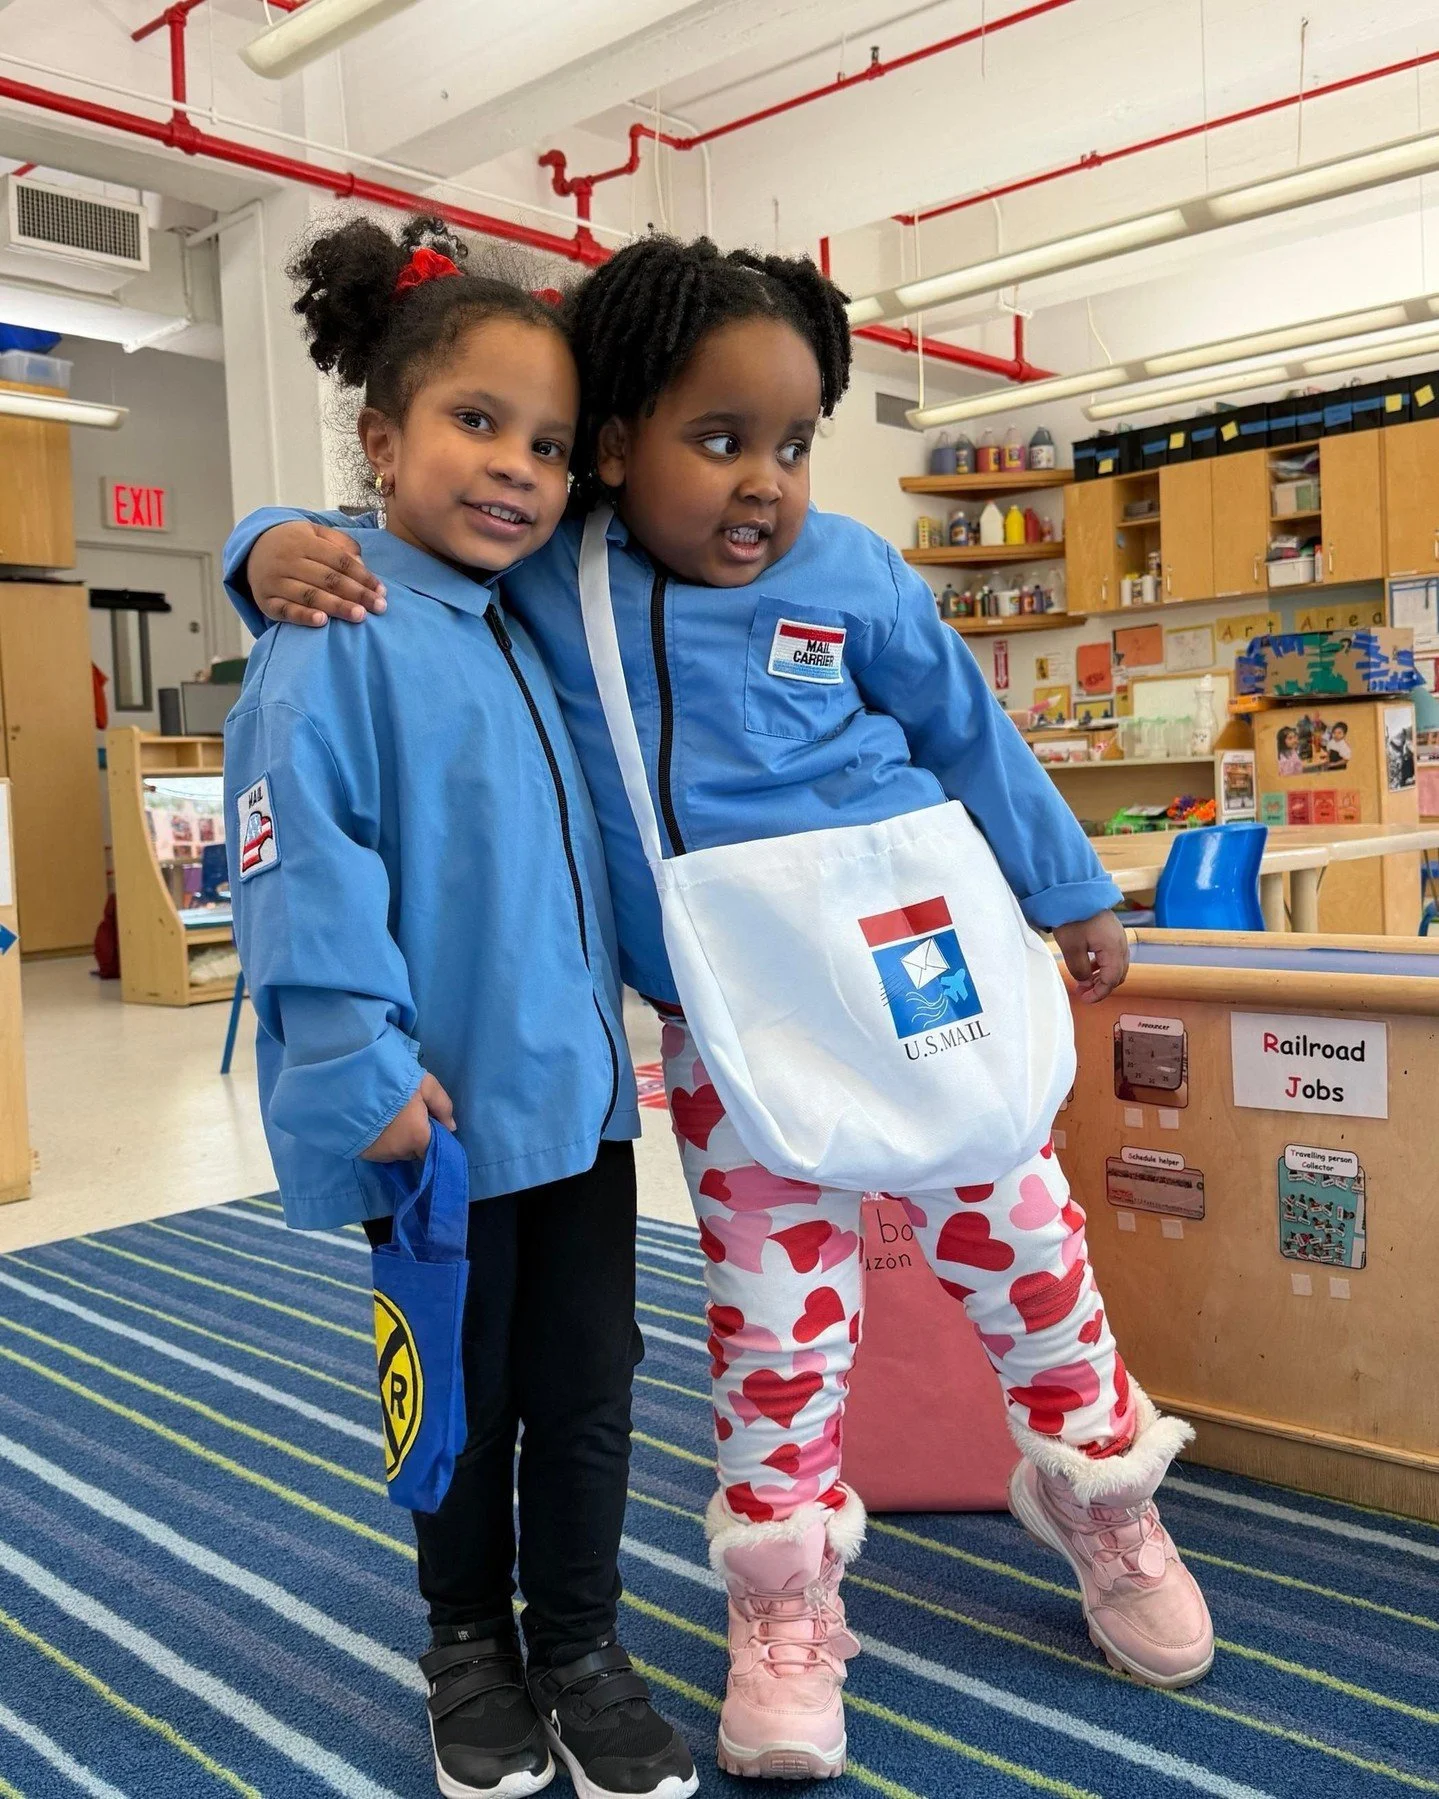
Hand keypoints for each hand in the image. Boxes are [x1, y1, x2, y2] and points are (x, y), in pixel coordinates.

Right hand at [247, 521, 386, 626]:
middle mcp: (289, 561)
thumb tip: (361, 561)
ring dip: (336, 606)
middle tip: (379, 607)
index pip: (339, 560)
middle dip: (356, 593)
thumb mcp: (314, 533)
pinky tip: (322, 622)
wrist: (252, 549)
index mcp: (305, 542)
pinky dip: (303, 616)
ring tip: (359, 616)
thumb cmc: (294, 544)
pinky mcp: (266, 601)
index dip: (362, 576)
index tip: (381, 590)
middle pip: (328, 579)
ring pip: (310, 595)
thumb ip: (339, 543)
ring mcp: (276, 582)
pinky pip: (285, 610)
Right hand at [361, 1073, 456, 1161]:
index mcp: (418, 1138)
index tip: (428, 1123)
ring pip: (396, 1151)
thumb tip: (451, 1127)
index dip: (433, 1138)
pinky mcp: (360, 1153)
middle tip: (407, 1114)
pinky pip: (379, 1150)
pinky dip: (380, 1141)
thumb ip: (443, 1106)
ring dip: (397, 1139)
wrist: (350, 1082)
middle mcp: (399, 1152)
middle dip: (415, 1137)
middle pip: (414, 1151)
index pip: (434, 1152)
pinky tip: (376, 1123)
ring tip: (389, 1117)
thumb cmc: (393, 1081)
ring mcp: (378, 1155)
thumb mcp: (425, 1085)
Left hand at [1052, 910, 1130, 1003]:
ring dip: (1102, 976)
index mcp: (1114, 950)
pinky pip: (1112, 955)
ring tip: (1084, 981)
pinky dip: (1102, 965)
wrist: (1075, 890)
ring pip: (1116, 965)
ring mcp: (1119, 937)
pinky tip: (1087, 966)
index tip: (1084, 999)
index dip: (1099, 993)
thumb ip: (1079, 969)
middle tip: (1083, 992)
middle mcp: (1121, 945)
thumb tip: (1085, 982)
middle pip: (1118, 975)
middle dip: (1101, 987)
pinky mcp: (1112, 932)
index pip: (1111, 980)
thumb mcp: (1071, 948)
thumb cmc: (1073, 918)